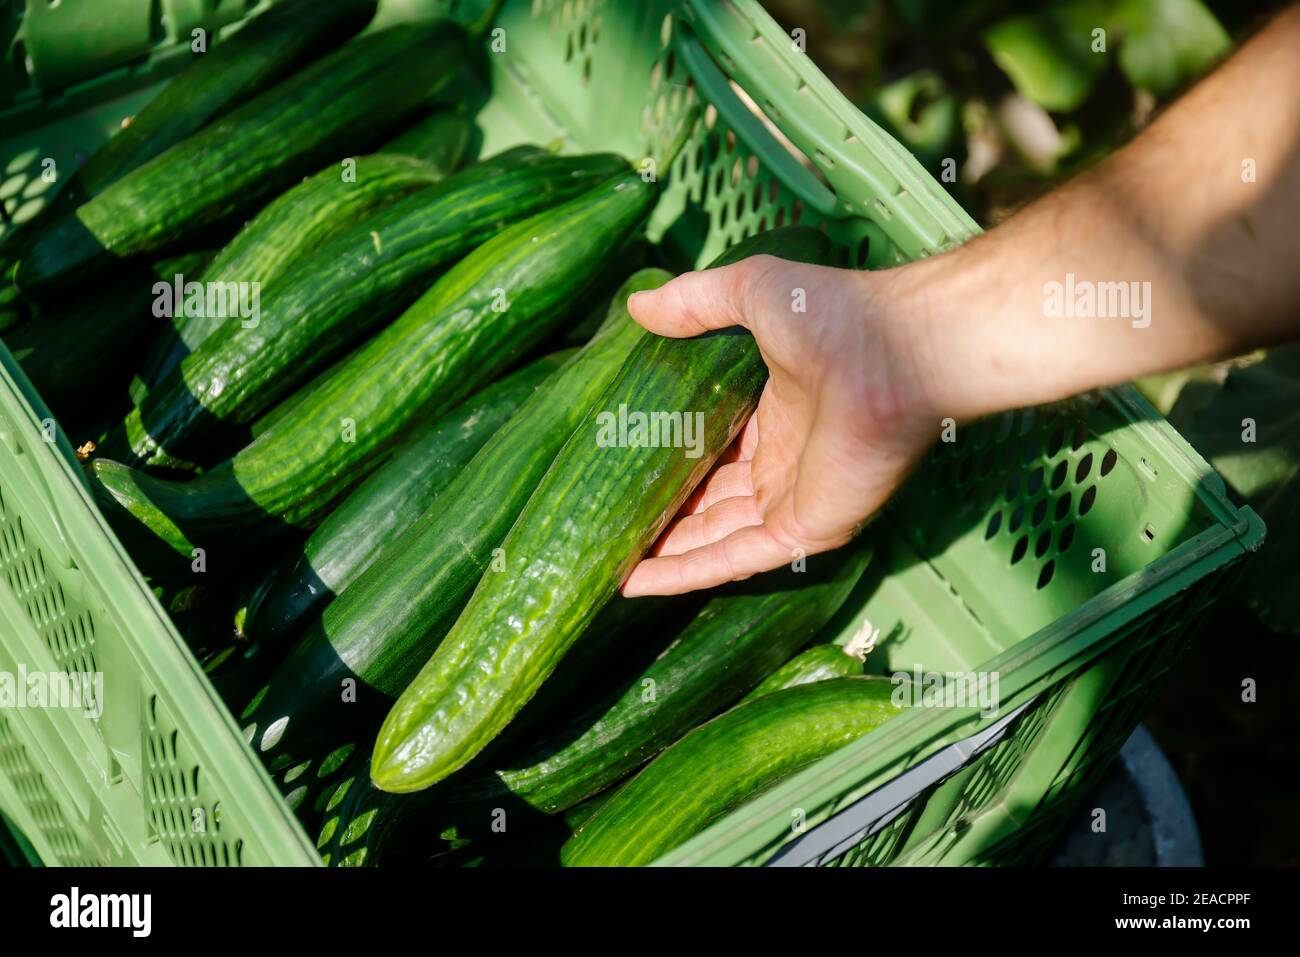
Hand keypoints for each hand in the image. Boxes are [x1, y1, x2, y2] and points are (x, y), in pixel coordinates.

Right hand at [620, 253, 941, 595]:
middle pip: (708, 501)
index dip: (669, 461)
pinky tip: (635, 582)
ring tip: (605, 559)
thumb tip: (636, 308)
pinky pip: (733, 559)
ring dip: (662, 552)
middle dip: (660, 514)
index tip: (619, 467)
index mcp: (776, 416)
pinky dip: (685, 573)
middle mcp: (783, 466)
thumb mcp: (751, 293)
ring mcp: (792, 502)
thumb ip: (695, 301)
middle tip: (603, 520)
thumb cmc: (835, 318)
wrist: (892, 352)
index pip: (713, 451)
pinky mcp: (801, 531)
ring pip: (713, 538)